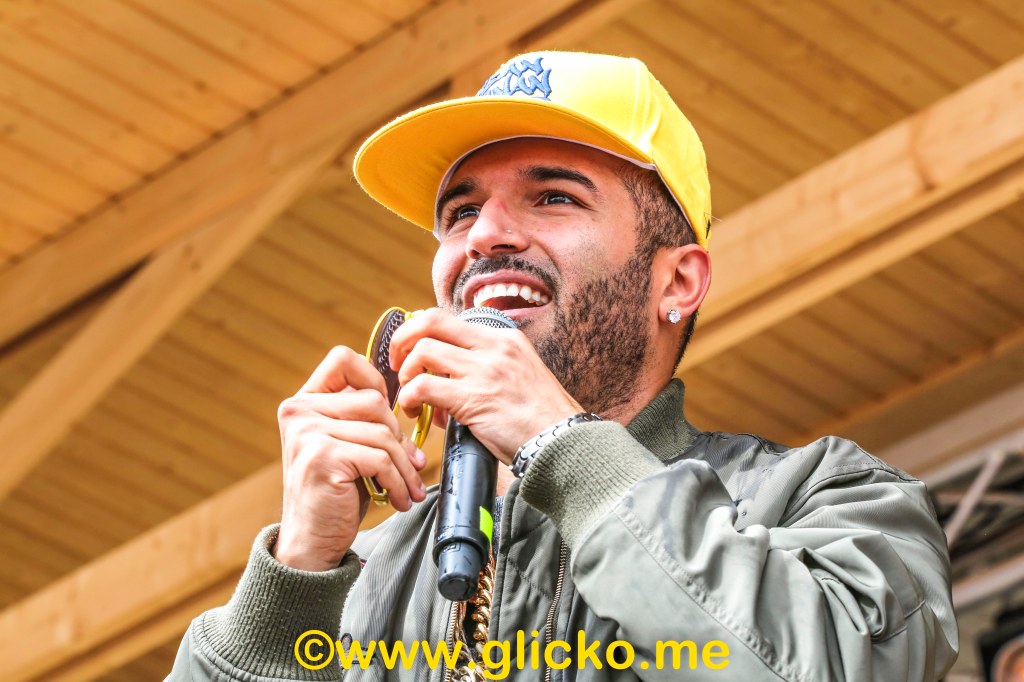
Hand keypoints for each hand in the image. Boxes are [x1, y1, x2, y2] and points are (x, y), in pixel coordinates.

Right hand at [274, 346, 427, 571]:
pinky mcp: (322, 457)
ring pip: (382, 432)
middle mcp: (299, 411)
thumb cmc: (337, 492)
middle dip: (400, 437)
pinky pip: (379, 458)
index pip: (343, 360)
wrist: (311, 541)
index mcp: (304, 401)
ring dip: (404, 466)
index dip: (374, 378)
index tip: (391, 411)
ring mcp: (307, 433)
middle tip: (410, 466)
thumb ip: (364, 417)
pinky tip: (399, 499)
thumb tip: (413, 398)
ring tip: (408, 488)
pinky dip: (398, 481)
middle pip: (374, 401)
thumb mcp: (348, 445)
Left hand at [389, 308, 582, 464]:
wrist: (564, 442)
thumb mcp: (520, 378)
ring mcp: (484, 370)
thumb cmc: (542, 421)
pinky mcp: (474, 398)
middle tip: (397, 364)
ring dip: (406, 373)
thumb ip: (484, 372)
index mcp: (505, 338)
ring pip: (422, 351)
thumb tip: (442, 386)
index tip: (412, 352)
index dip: (421, 332)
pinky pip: (423, 386)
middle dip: (403, 339)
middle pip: (430, 321)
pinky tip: (414, 411)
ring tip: (409, 396)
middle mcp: (494, 347)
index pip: (449, 318)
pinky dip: (410, 397)